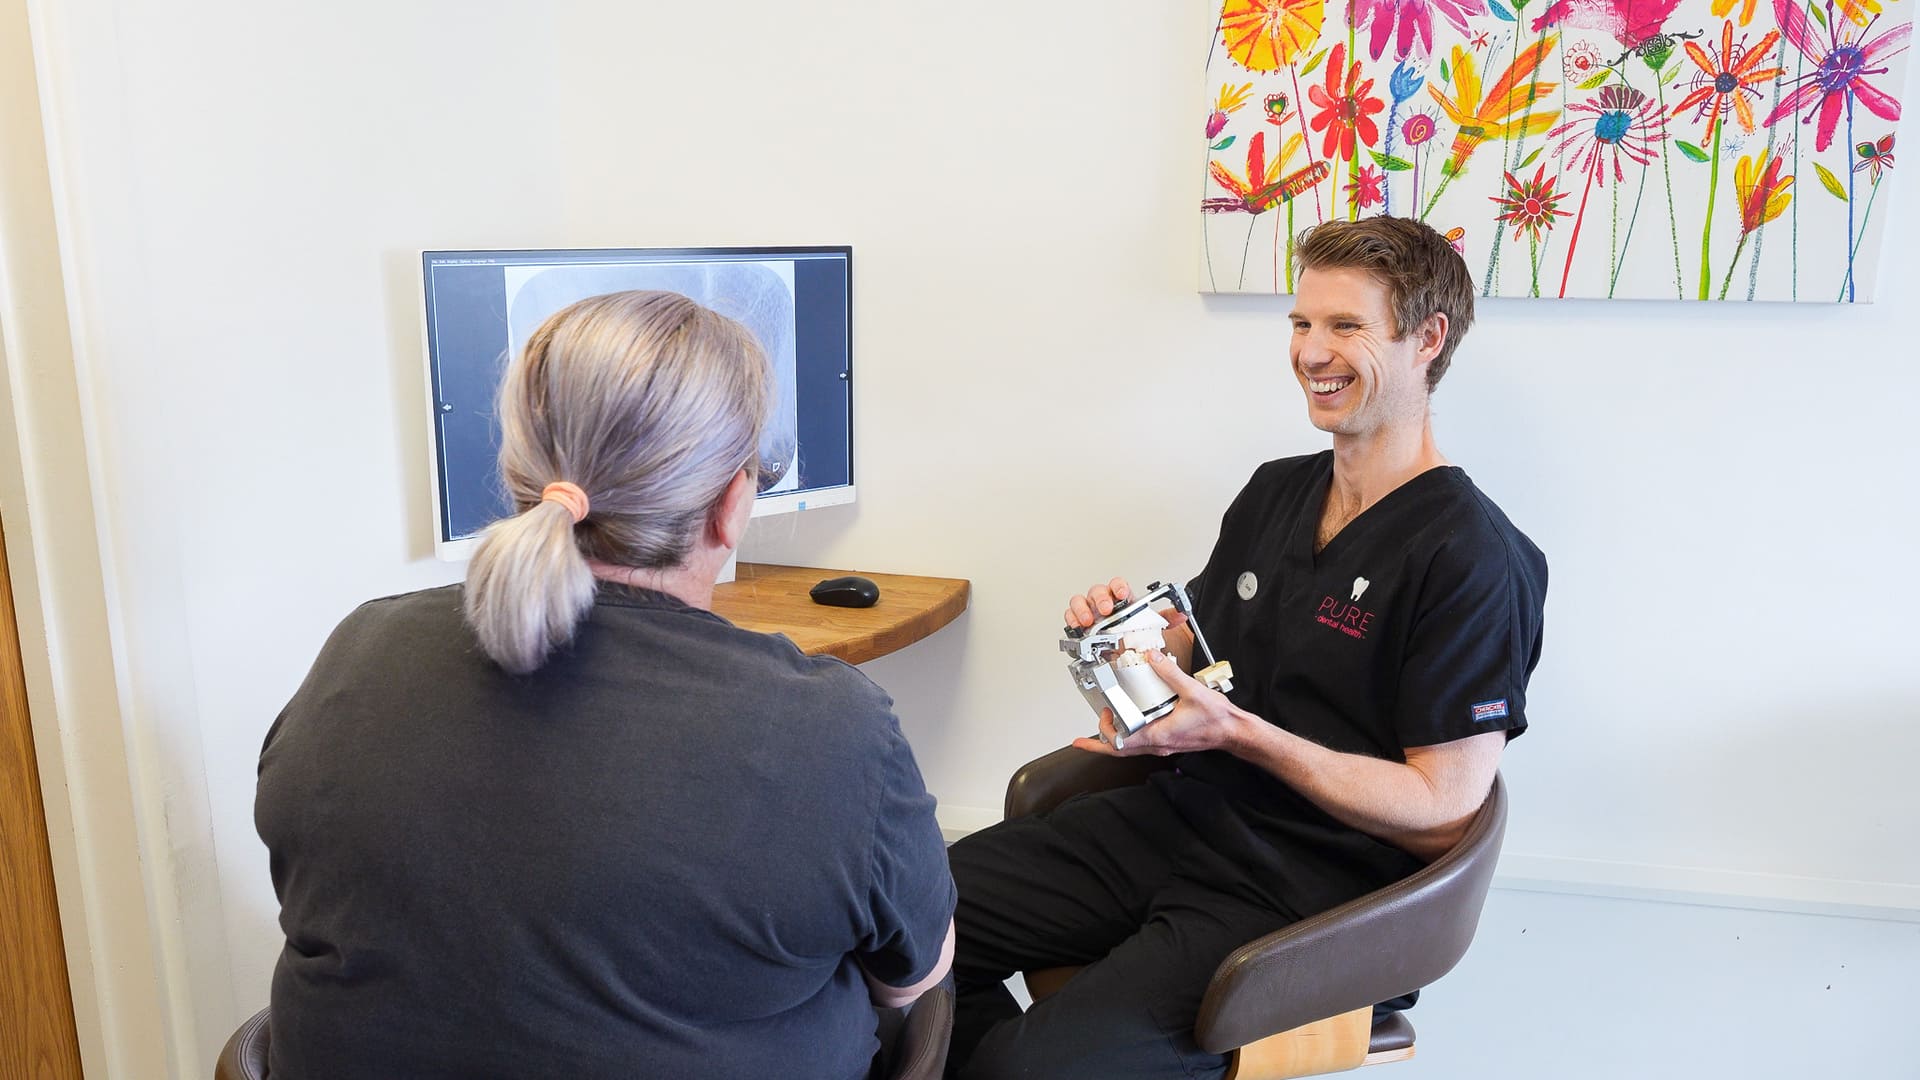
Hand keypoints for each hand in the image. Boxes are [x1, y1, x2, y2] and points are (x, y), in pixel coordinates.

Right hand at [1064, 578, 1189, 636]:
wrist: (1127, 648)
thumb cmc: (1135, 631)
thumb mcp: (1154, 625)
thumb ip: (1168, 617)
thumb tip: (1182, 613)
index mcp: (1120, 599)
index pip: (1117, 585)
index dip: (1118, 586)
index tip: (1122, 594)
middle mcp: (1104, 604)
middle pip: (1097, 591)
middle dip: (1100, 599)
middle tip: (1106, 610)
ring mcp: (1090, 614)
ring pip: (1079, 602)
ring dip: (1082, 609)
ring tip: (1088, 620)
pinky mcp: (1080, 627)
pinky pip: (1071, 618)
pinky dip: (1071, 621)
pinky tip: (1076, 627)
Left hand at [1070, 650, 1247, 757]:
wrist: (1233, 731)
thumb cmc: (1217, 719)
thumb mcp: (1192, 691)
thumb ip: (1170, 673)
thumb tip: (1152, 659)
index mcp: (1160, 735)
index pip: (1122, 743)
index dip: (1105, 734)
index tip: (1098, 722)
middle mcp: (1158, 745)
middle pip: (1121, 751)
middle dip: (1101, 743)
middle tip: (1089, 733)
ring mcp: (1163, 745)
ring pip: (1130, 749)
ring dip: (1115, 739)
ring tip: (1104, 726)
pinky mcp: (1168, 741)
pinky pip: (1141, 744)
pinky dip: (1129, 736)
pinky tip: (1129, 724)